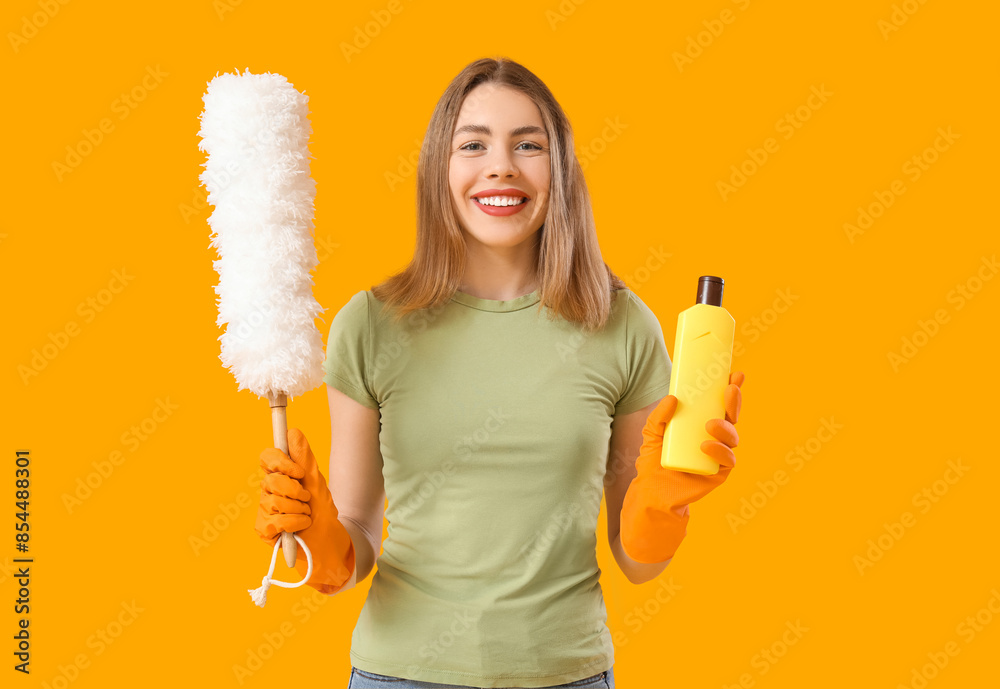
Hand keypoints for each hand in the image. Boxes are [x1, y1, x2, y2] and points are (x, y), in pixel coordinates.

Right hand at [255, 428, 355, 593]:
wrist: (328, 537)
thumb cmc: (321, 508)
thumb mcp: (316, 479)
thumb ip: (304, 456)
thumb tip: (293, 431)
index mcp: (278, 474)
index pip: (267, 457)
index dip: (281, 462)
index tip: (299, 472)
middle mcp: (268, 490)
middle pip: (272, 480)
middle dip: (295, 490)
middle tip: (306, 498)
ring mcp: (264, 509)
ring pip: (275, 502)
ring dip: (299, 509)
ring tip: (305, 514)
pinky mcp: (263, 529)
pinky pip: (276, 521)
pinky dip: (295, 523)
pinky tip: (301, 526)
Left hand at [620, 371, 744, 563]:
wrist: (653, 491)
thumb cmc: (654, 460)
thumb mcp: (652, 432)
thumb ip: (658, 416)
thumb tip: (673, 398)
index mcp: (702, 423)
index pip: (719, 403)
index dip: (730, 388)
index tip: (733, 373)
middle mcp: (715, 436)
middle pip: (731, 416)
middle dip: (734, 401)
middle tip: (730, 390)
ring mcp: (718, 454)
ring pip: (733, 437)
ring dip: (726, 427)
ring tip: (710, 425)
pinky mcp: (719, 472)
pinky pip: (728, 460)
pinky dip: (721, 451)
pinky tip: (707, 446)